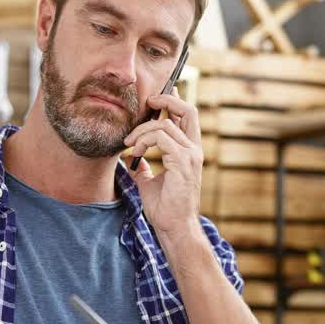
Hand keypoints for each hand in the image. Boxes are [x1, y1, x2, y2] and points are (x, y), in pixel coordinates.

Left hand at [124, 88, 203, 236]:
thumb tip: (131, 159)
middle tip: (147, 102)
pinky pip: (161, 139)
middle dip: (166, 100)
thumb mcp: (149, 183)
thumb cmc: (165, 209)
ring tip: (130, 143)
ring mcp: (191, 156)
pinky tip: (135, 152)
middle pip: (187, 110)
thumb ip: (143, 168)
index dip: (174, 101)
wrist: (174, 228)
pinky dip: (144, 141)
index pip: (187, 118)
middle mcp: (194, 150)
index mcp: (189, 152)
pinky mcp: (182, 163)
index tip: (158, 95)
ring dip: (143, 130)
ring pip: (166, 125)